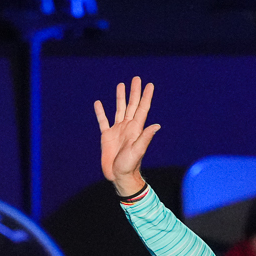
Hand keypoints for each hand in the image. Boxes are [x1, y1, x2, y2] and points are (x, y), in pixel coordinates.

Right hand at [95, 77, 160, 197]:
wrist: (119, 176)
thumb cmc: (130, 166)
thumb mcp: (138, 151)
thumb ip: (145, 138)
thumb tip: (156, 125)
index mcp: (136, 129)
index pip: (142, 108)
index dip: (146, 96)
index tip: (149, 85)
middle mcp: (127, 127)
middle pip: (132, 105)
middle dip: (134, 92)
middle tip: (136, 79)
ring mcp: (117, 131)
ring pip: (119, 109)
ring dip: (120, 97)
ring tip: (121, 85)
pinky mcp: (107, 136)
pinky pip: (103, 121)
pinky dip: (101, 112)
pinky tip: (98, 103)